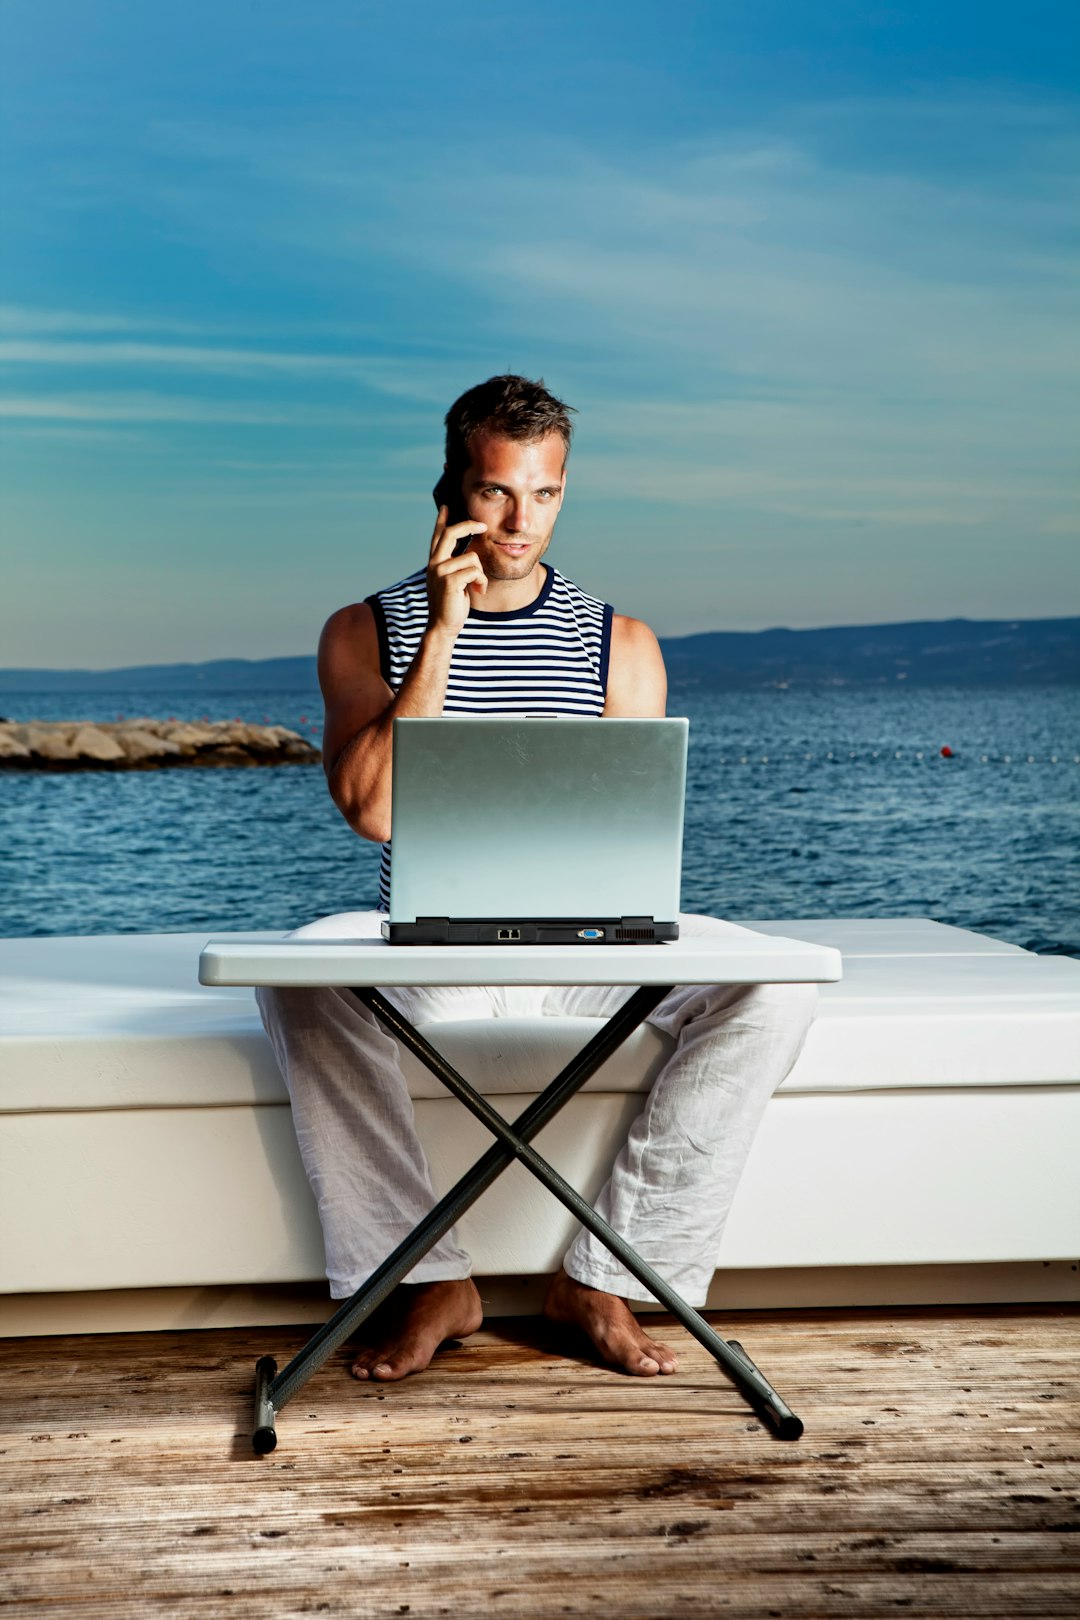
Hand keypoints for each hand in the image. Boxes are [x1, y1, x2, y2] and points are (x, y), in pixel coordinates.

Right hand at [426, 505, 487, 634]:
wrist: (444, 626)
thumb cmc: (452, 604)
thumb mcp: (453, 581)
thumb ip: (456, 566)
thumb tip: (470, 553)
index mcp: (435, 562)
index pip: (438, 535)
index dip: (442, 520)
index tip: (447, 506)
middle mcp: (434, 563)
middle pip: (452, 533)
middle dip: (470, 526)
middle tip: (484, 526)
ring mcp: (440, 571)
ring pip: (472, 557)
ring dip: (481, 574)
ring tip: (477, 586)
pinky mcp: (449, 581)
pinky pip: (475, 571)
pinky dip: (482, 582)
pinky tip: (478, 591)